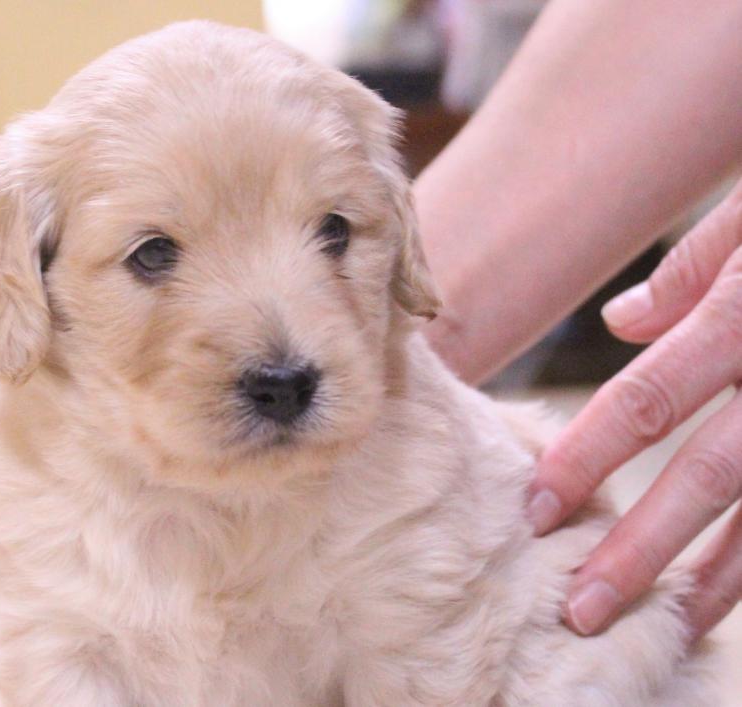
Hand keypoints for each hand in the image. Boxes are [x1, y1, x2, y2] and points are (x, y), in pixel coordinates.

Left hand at [527, 178, 741, 639]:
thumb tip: (620, 325)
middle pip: (710, 477)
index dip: (587, 458)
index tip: (536, 509)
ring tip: (666, 627)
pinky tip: (732, 589)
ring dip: (721, 578)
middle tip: (581, 610)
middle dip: (643, 549)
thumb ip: (689, 271)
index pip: (647, 401)